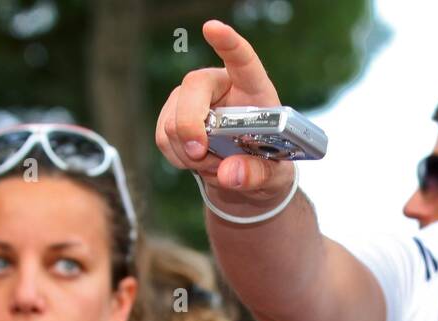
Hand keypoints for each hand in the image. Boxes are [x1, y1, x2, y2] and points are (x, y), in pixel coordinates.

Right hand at [154, 20, 294, 208]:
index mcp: (252, 89)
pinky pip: (164, 137)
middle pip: (193, 88)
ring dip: (189, 153)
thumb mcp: (274, 176)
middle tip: (199, 155)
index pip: (241, 58)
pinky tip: (197, 163)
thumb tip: (228, 173)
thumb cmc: (266, 163)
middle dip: (190, 124)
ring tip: (214, 165)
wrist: (245, 173)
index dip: (227, 42)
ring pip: (173, 119)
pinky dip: (178, 158)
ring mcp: (192, 99)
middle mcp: (219, 86)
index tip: (212, 28)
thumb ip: (257, 174)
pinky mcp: (173, 116)